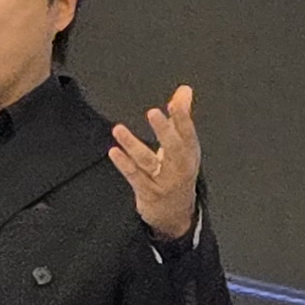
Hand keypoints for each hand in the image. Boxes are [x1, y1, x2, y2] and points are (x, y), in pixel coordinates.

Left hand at [110, 84, 201, 241]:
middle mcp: (179, 168)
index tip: (176, 101)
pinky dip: (124, 165)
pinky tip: (114, 152)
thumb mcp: (184, 145)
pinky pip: (135, 177)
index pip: (188, 133)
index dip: (183, 117)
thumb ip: (181, 116)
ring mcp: (163, 182)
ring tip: (119, 130)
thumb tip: (185, 90)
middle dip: (164, 130)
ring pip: (148, 162)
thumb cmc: (179, 172)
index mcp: (190, 153)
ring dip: (133, 145)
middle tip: (154, 113)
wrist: (177, 214)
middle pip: (173, 148)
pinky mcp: (148, 193)